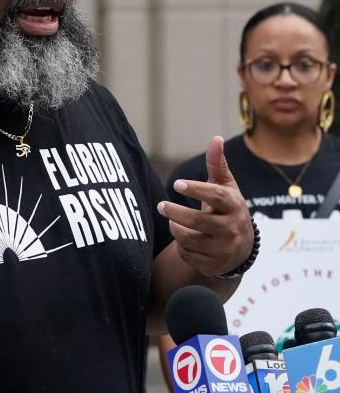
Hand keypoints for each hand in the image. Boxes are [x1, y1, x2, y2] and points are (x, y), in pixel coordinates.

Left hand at [157, 136, 253, 276]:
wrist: (241, 248)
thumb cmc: (226, 209)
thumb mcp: (225, 187)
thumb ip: (217, 164)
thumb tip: (215, 138)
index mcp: (234, 205)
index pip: (215, 196)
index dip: (196, 189)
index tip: (177, 184)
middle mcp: (232, 228)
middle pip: (197, 220)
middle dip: (174, 212)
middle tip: (161, 205)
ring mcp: (224, 249)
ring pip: (188, 238)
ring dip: (175, 228)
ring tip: (173, 220)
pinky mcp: (214, 265)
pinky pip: (187, 255)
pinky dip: (181, 246)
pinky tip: (185, 240)